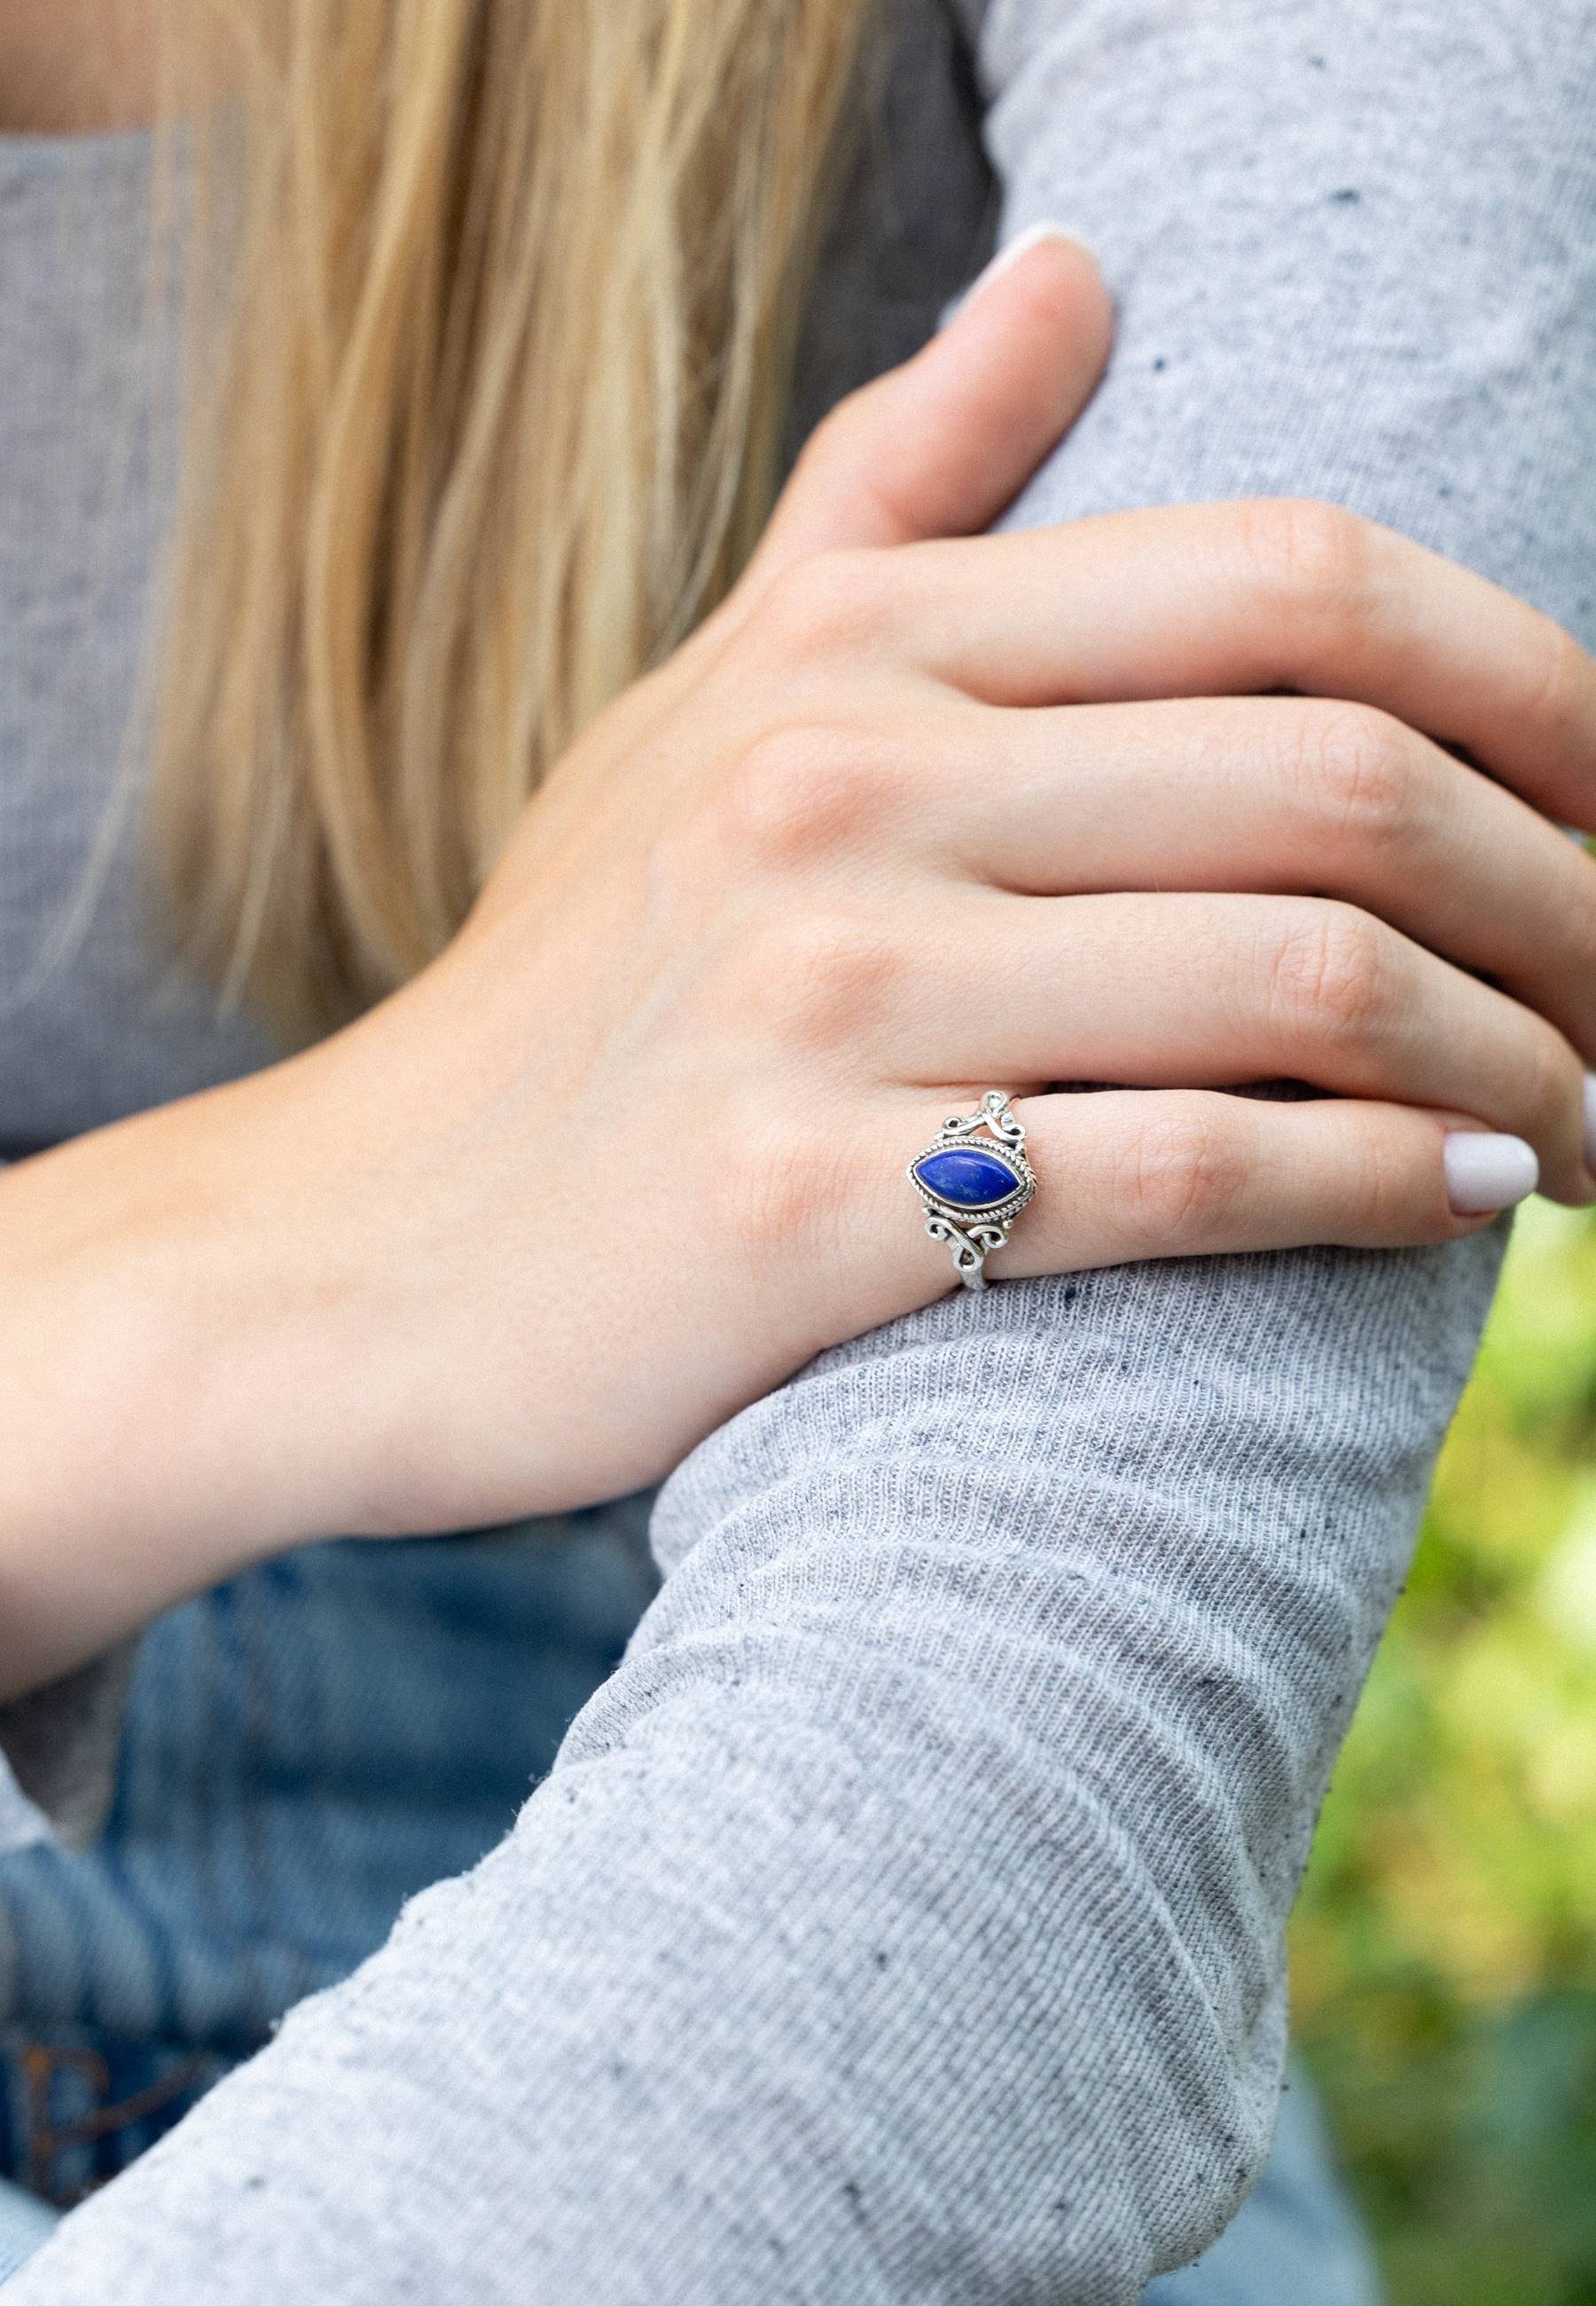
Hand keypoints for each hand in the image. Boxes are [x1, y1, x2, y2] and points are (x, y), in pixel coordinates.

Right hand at [7, 233, 1595, 1645]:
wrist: (364, 1247)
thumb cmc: (573, 987)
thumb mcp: (709, 701)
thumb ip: (895, 492)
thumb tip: (1081, 264)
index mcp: (857, 646)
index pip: (1290, 580)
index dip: (1528, 679)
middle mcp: (846, 788)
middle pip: (1341, 780)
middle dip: (1570, 898)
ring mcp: (825, 997)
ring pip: (1302, 983)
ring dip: (1519, 1064)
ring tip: (1591, 1125)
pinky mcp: (807, 1211)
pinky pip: (1181, 1174)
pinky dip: (1376, 1190)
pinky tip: (1469, 1202)